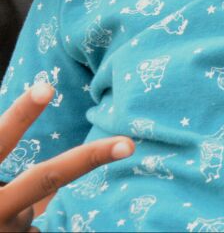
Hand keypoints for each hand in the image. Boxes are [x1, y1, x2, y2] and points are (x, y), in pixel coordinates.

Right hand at [0, 83, 132, 230]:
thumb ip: (7, 170)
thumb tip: (28, 155)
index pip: (0, 141)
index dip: (21, 116)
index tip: (47, 88)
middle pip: (45, 178)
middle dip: (88, 159)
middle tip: (128, 144)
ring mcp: (5, 231)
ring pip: (31, 211)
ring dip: (17, 215)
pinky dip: (19, 232)